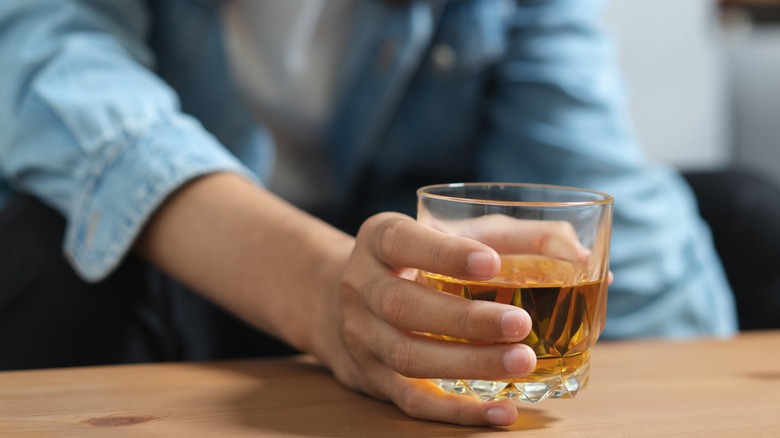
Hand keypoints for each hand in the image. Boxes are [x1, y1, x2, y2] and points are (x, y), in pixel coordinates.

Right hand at [319, 212, 536, 426]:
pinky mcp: (373, 377)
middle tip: (520, 324)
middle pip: (402, 304)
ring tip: (521, 361)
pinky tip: (502, 410)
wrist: (355, 301)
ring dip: (466, 363)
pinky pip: (411, 400)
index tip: (489, 262)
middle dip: (463, 319)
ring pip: (406, 356)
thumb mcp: (457, 232)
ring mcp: (363, 335)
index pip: (401, 241)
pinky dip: (457, 410)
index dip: (441, 253)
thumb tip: (578, 252)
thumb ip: (514, 237)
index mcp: (379, 239)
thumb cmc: (424, 258)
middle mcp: (361, 286)